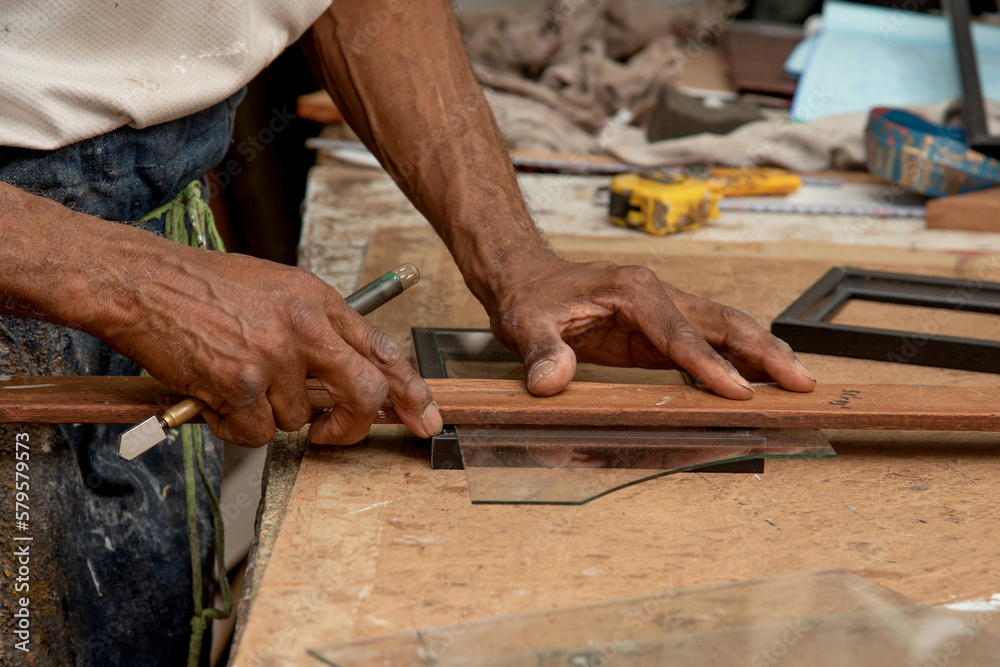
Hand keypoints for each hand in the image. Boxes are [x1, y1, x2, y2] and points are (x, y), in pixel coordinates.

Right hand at [100, 241, 442, 446]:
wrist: (143, 283)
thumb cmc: (203, 287)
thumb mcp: (276, 290)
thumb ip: (316, 330)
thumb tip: (344, 379)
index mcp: (318, 300)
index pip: (382, 349)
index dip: (410, 390)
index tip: (424, 417)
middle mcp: (305, 327)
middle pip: (364, 393)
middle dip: (353, 426)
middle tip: (331, 434)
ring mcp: (275, 356)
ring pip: (296, 421)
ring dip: (266, 416)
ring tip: (233, 381)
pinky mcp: (242, 383)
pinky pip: (255, 434)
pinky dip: (234, 427)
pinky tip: (214, 395)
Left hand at [487, 256, 816, 398]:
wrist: (526, 280)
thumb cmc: (530, 297)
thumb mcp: (525, 324)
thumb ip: (542, 353)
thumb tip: (552, 382)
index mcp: (632, 289)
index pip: (679, 332)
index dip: (710, 364)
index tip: (738, 391)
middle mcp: (657, 294)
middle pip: (722, 322)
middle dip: (763, 352)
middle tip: (800, 383)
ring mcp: (663, 310)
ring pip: (724, 329)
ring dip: (761, 354)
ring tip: (797, 382)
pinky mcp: (660, 329)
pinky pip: (707, 344)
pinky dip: (737, 360)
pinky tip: (758, 380)